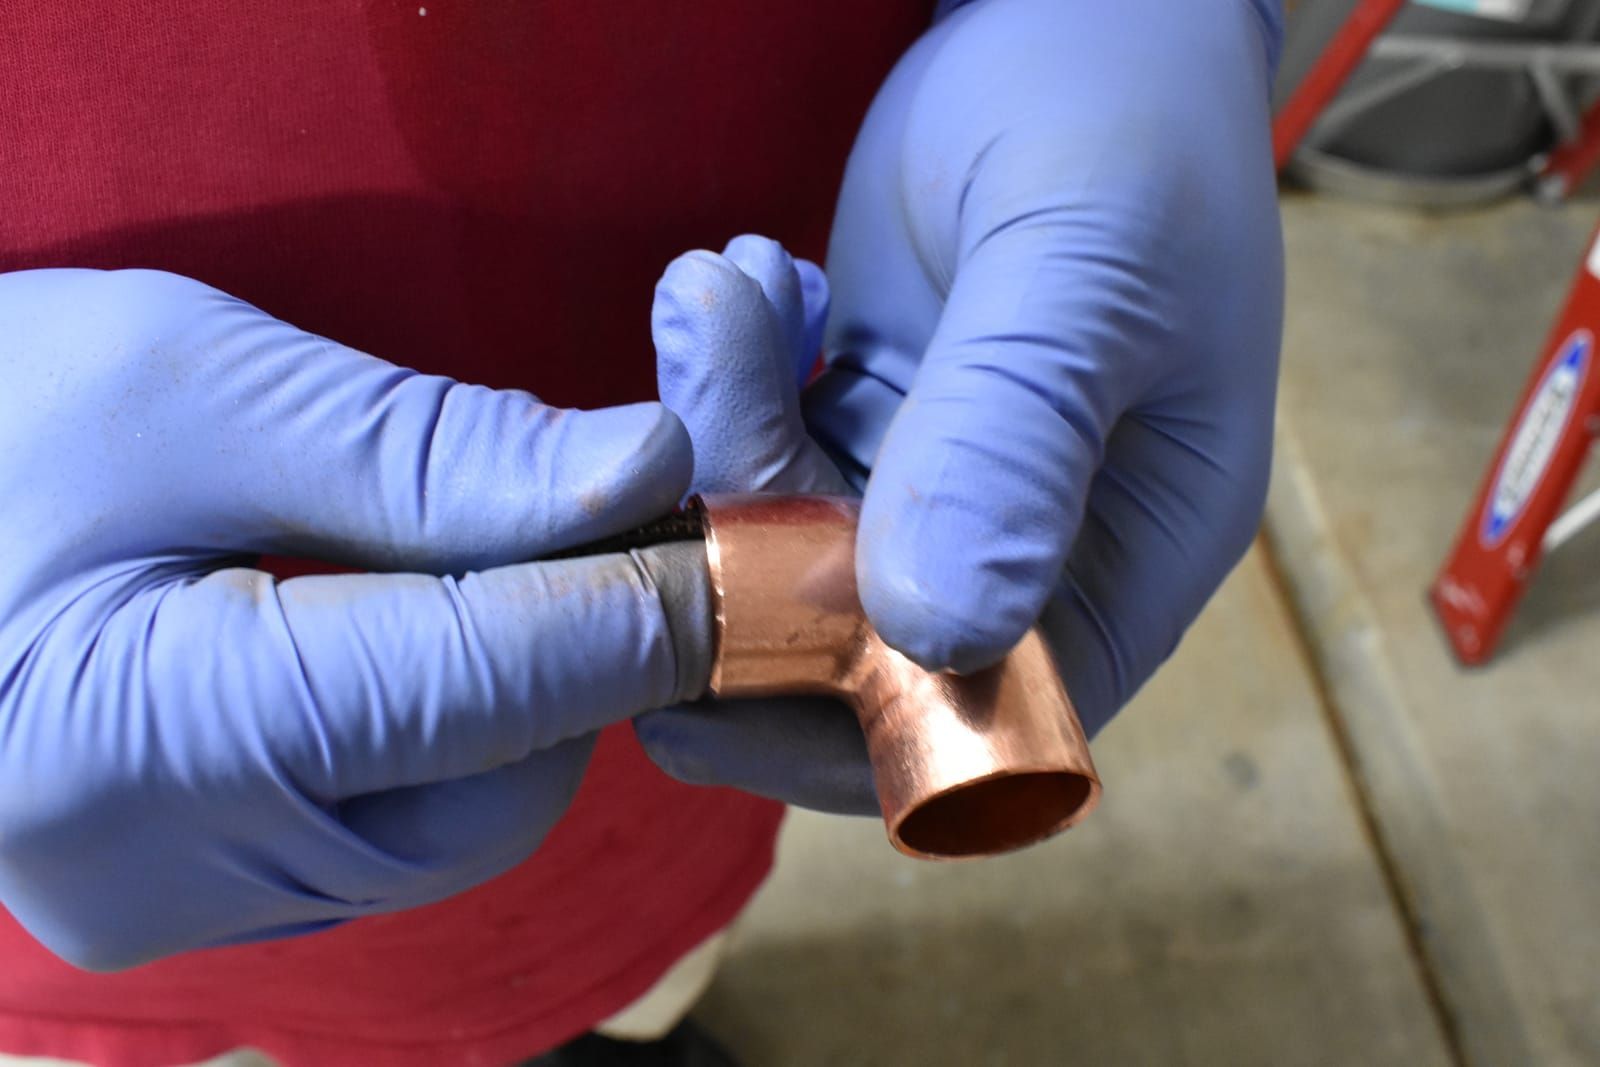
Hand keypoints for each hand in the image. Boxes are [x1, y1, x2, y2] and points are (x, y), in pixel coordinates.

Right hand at [0, 269, 707, 969]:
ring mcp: (176, 898)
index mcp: (154, 737)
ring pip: (460, 817)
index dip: (640, 600)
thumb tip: (639, 468)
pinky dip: (442, 727)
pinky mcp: (190, 886)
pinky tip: (405, 621)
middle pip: (498, 780)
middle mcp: (168, 869)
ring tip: (475, 555)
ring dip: (515, 687)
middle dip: (576, 647)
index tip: (730, 524)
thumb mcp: (191, 384)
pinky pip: (388, 826)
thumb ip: (427, 452)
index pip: (492, 684)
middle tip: (590, 514)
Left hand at [638, 0, 1284, 810]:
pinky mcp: (869, 428)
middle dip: (750, 546)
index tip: (711, 646)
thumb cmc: (1119, 121)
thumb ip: (1015, 436)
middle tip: (701, 384)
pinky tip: (737, 287)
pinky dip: (727, 391)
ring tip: (723, 292)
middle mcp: (1033, 554)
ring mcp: (942, 493)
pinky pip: (764, 464)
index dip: (842, 723)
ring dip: (724, 436)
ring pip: (788, 551)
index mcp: (1129, 555)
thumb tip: (933, 631)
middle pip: (856, 650)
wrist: (1077, 16)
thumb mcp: (1082, 265)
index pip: (984, 722)